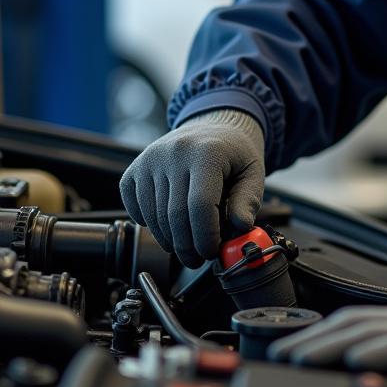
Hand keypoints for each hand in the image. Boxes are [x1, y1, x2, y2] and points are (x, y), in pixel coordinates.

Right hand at [119, 109, 264, 267]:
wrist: (212, 127)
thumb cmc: (233, 154)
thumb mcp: (252, 172)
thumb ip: (249, 201)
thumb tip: (241, 228)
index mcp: (207, 152)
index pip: (200, 205)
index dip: (205, 236)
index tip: (211, 251)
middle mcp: (174, 152)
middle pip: (174, 215)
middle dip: (187, 246)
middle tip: (197, 259)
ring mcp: (151, 159)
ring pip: (154, 217)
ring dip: (170, 240)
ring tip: (186, 244)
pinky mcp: (134, 169)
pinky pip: (134, 208)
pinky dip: (149, 224)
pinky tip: (167, 224)